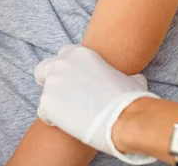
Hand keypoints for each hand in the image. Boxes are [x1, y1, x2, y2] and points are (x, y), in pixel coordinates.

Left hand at [35, 45, 158, 164]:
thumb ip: (121, 75)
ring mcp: (53, 83)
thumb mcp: (129, 77)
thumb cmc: (128, 97)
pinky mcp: (47, 104)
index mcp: (81, 53)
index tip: (76, 80)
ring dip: (55, 103)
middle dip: (50, 80)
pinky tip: (69, 124)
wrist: (122, 117)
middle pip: (43, 69)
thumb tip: (133, 80)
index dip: (69, 68)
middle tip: (64, 95)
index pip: (64, 54)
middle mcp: (63, 64)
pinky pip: (43, 113)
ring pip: (44, 93)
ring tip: (71, 114)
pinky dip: (53, 119)